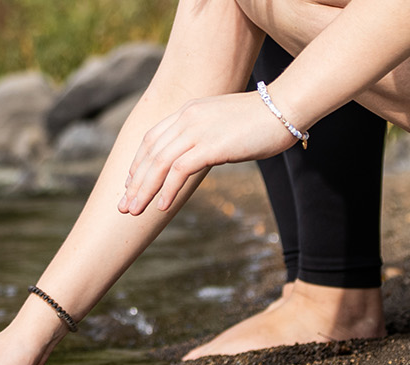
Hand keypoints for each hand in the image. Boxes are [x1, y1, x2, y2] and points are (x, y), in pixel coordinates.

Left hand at [118, 92, 300, 214]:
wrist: (286, 107)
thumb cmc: (262, 119)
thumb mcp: (224, 123)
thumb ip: (206, 135)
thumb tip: (201, 154)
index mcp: (187, 111)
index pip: (151, 139)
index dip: (138, 163)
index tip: (130, 183)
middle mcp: (187, 118)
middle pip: (150, 153)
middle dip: (134, 182)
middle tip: (123, 206)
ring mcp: (197, 130)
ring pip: (159, 164)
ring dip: (144, 190)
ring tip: (135, 211)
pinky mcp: (211, 145)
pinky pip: (180, 170)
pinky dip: (168, 190)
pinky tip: (161, 206)